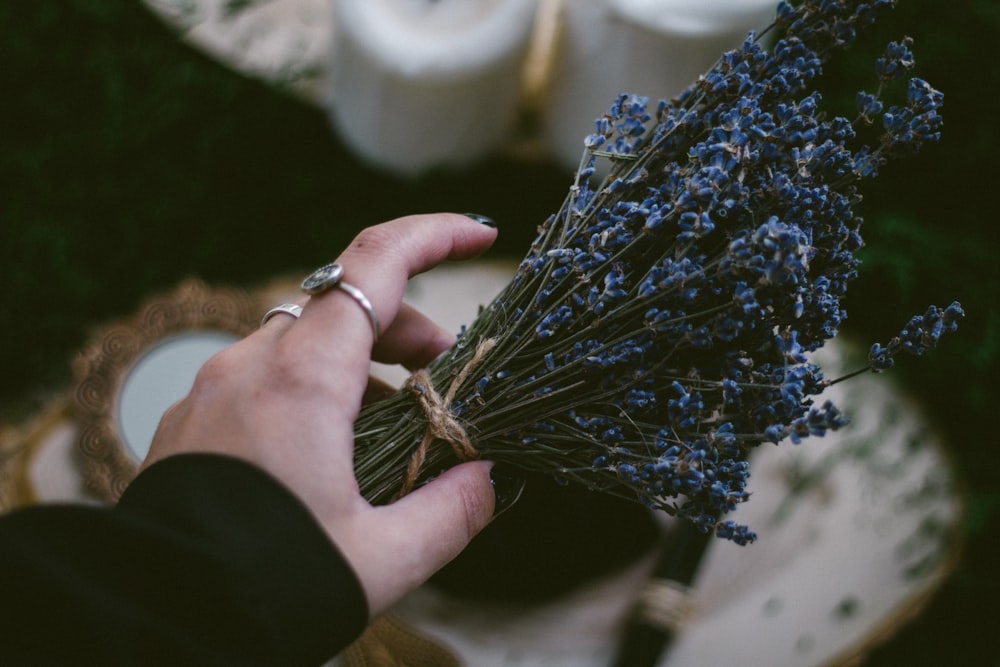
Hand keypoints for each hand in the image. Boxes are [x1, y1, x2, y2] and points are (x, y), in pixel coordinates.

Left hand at [144, 213, 508, 615]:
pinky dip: (314, 383)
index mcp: (303, 378)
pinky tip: (332, 445)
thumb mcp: (383, 559)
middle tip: (446, 370)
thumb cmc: (264, 586)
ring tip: (394, 419)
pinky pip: (265, 373)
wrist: (155, 618)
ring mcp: (215, 386)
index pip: (377, 263)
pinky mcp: (195, 415)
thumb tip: (487, 478)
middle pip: (345, 300)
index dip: (437, 234)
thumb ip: (452, 510)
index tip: (481, 236)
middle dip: (407, 321)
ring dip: (360, 356)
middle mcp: (252, 364)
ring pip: (303, 336)